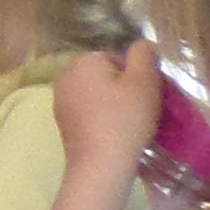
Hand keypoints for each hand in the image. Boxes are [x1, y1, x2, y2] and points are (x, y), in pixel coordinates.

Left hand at [55, 39, 166, 172]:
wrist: (100, 165)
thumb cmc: (125, 119)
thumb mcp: (144, 81)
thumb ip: (144, 56)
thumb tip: (143, 44)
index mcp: (82, 60)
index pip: (118, 58)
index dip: (139, 75)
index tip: (149, 95)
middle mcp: (65, 75)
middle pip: (107, 76)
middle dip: (126, 89)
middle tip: (144, 109)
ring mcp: (60, 100)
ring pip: (98, 95)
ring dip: (116, 105)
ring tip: (133, 124)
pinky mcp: (63, 123)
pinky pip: (90, 113)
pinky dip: (104, 119)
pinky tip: (117, 134)